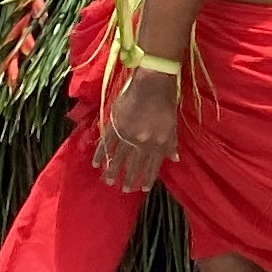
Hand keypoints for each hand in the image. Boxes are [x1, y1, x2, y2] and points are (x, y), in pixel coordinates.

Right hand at [93, 73, 180, 192]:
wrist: (152, 82)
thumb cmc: (166, 100)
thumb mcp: (173, 123)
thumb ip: (171, 142)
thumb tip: (174, 158)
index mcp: (159, 142)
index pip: (153, 164)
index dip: (148, 177)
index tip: (144, 188)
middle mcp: (143, 142)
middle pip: (135, 164)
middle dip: (129, 178)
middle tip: (124, 189)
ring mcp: (127, 135)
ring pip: (119, 157)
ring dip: (113, 171)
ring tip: (108, 181)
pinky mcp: (114, 126)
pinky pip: (105, 144)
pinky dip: (100, 154)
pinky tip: (96, 164)